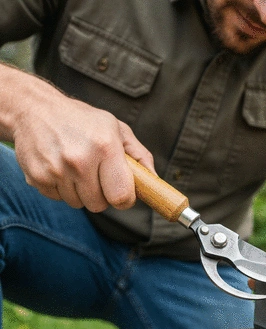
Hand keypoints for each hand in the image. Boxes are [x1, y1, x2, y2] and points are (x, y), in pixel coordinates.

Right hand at [12, 77, 154, 211]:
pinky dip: (62, 189)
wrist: (34, 108)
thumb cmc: (83, 120)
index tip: (123, 193)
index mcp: (105, 146)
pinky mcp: (37, 177)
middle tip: (97, 175)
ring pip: (79, 204)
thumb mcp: (116, 128)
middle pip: (99, 205)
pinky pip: (59, 199)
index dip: (126, 200)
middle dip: (102, 195)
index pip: (121, 196)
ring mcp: (56, 170)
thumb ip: (139, 155)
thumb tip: (154, 180)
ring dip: (81, 192)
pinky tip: (60, 168)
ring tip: (76, 167)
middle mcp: (80, 160)